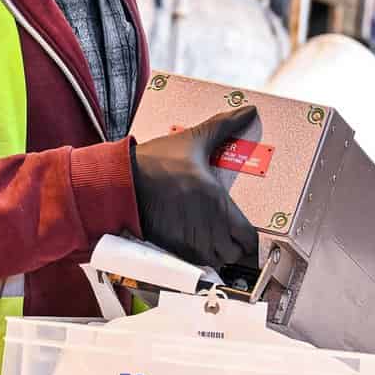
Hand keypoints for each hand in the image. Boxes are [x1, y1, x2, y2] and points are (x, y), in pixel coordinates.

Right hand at [129, 105, 260, 271]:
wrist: (121, 182)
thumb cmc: (156, 162)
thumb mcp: (192, 140)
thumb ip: (223, 126)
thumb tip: (248, 110)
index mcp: (217, 203)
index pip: (248, 237)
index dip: (253, 237)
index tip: (250, 229)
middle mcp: (208, 227)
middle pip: (235, 253)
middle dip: (238, 246)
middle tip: (235, 234)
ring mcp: (189, 241)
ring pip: (217, 261)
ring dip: (220, 253)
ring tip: (217, 239)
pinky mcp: (173, 249)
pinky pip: (197, 264)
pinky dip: (202, 258)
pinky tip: (198, 242)